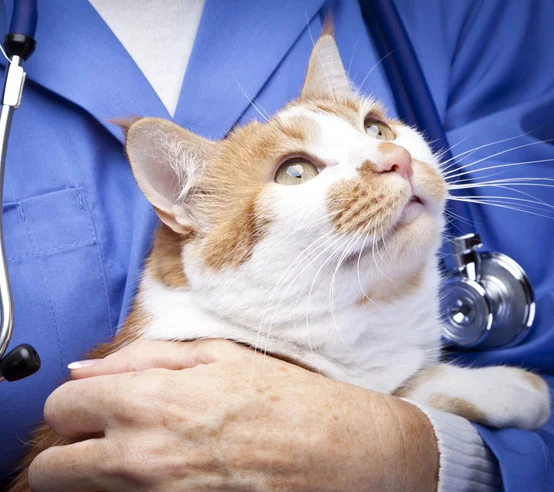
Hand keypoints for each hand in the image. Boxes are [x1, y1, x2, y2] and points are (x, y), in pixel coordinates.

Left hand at [29, 339, 438, 490]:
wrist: (339, 453)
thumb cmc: (284, 398)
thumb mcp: (218, 356)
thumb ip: (143, 358)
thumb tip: (85, 369)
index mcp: (150, 401)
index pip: (61, 406)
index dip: (76, 403)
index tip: (94, 404)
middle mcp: (140, 456)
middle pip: (50, 469)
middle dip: (69, 449)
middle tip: (104, 437)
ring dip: (94, 474)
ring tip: (136, 454)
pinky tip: (163, 473)